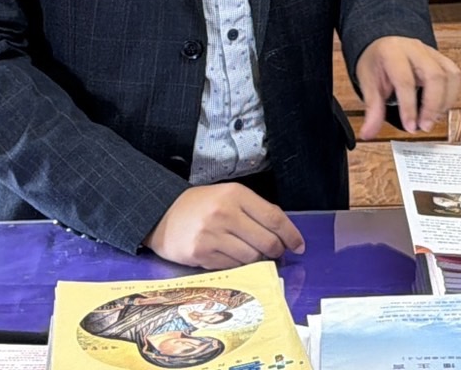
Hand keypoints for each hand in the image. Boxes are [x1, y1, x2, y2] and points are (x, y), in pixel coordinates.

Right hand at [143, 183, 304, 268]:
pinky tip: (230, 256)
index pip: (274, 218)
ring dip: (256, 259)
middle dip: (276, 251)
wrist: (161, 213)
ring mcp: (211, 234)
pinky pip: (232, 266)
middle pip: (267, 241)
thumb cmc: (200, 206)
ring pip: (251, 257)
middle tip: (276, 253)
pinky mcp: (200, 253)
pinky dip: (237, 265)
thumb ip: (254, 211)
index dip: (291, 235)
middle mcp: (224, 213)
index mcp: (236, 194)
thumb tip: (283, 234)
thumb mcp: (228, 196)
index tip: (299, 246)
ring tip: (250, 254)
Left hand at [355, 35, 460, 137]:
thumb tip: (368, 133)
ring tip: (432, 119)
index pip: (405, 80)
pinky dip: (451, 95)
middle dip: (432, 106)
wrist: (383, 45)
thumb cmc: (377, 63)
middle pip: (434, 76)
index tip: (410, 127)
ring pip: (450, 75)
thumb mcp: (368, 84)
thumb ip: (372, 110)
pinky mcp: (442, 59)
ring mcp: (432, 52)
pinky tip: (439, 108)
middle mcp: (415, 49)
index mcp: (393, 53)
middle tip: (424, 127)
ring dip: (445, 102)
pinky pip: (455, 76)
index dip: (409, 106)